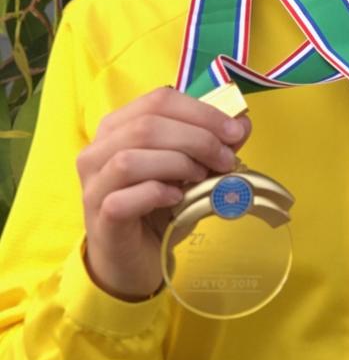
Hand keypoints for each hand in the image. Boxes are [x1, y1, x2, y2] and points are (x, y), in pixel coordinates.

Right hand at [77, 87, 250, 300]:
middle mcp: (98, 150)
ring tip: (200, 177)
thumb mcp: (191, 169)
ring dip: (177, 163)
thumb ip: (213, 143)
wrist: (133, 260)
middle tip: (226, 159)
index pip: (159, 100)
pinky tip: (177, 198)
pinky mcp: (100, 218)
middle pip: (147, 125)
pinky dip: (157, 193)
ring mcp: (94, 184)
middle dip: (197, 138)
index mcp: (118, 126)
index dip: (201, 111)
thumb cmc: (159, 206)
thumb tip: (242, 123)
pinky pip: (124, 198)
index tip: (235, 131)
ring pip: (130, 158)